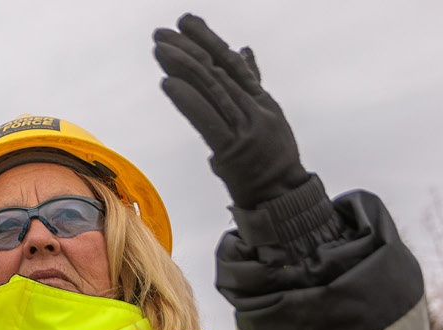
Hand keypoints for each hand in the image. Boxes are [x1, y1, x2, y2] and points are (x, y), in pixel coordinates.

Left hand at [153, 14, 308, 207]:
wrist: (283, 196)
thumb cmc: (273, 158)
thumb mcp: (269, 114)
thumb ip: (253, 82)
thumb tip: (244, 50)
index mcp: (261, 99)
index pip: (230, 62)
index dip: (207, 39)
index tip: (187, 22)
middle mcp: (254, 108)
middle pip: (216, 71)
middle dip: (186, 49)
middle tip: (161, 33)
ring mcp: (245, 128)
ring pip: (211, 89)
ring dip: (181, 66)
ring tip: (159, 50)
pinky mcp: (233, 150)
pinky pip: (208, 120)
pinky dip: (187, 100)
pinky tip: (167, 83)